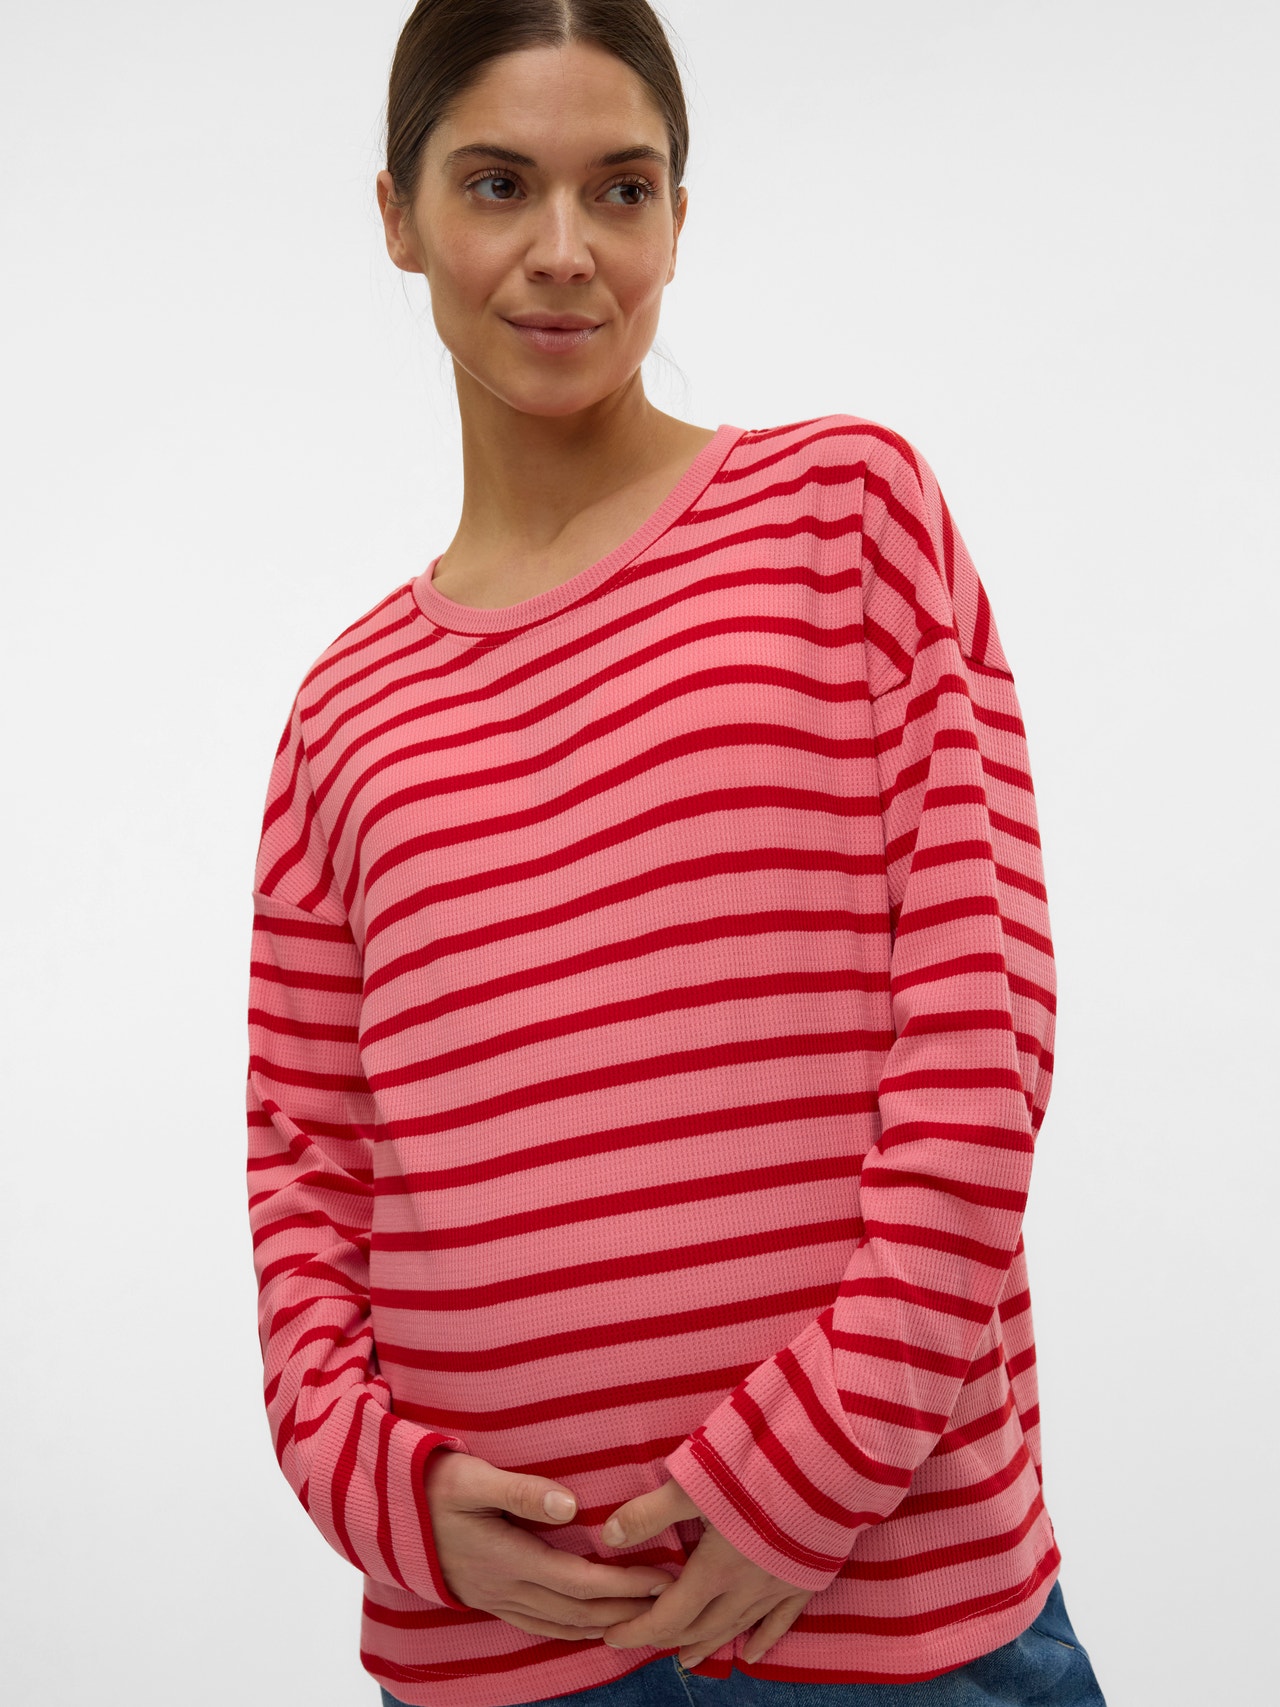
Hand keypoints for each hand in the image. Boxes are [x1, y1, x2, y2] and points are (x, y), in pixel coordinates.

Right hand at [424, 1449, 674, 1640]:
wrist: (388, 1512)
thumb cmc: (434, 1484)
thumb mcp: (472, 1477)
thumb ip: (520, 1489)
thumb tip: (569, 1504)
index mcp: (508, 1557)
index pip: (578, 1580)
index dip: (622, 1584)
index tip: (660, 1579)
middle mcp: (506, 1586)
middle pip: (578, 1609)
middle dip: (626, 1608)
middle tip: (669, 1602)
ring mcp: (497, 1598)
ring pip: (561, 1624)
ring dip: (605, 1625)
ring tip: (643, 1620)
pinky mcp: (491, 1599)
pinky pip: (540, 1626)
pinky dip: (572, 1631)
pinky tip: (591, 1629)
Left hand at [596, 1475, 815, 1667]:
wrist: (829, 1467)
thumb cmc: (760, 1470)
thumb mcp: (696, 1483)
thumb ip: (651, 1512)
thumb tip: (609, 1536)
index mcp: (716, 1569)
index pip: (668, 1616)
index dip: (638, 1630)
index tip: (612, 1637)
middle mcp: (747, 1588)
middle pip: (700, 1627)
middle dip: (667, 1638)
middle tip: (642, 1641)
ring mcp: (779, 1587)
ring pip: (737, 1628)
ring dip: (708, 1644)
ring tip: (685, 1659)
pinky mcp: (806, 1578)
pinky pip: (782, 1621)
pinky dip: (764, 1640)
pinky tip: (753, 1655)